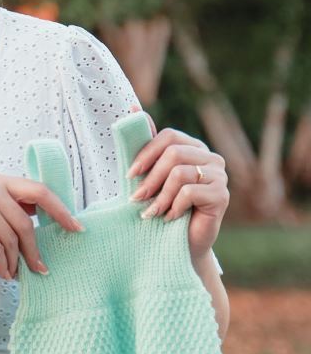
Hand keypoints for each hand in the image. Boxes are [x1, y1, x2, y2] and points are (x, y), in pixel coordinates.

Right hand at [0, 173, 85, 280]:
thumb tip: (42, 213)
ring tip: (14, 272)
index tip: (76, 228)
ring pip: (13, 241)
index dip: (61, 210)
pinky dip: (4, 266)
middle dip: (36, 250)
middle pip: (26, 224)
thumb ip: (7, 204)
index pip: (39, 191)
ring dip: (16, 261)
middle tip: (41, 268)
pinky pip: (0, 252)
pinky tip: (3, 273)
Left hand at [125, 117, 227, 261]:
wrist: (183, 244)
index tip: (130, 173)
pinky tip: (170, 218)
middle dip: (150, 177)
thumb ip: (147, 146)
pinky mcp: (222, 195)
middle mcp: (210, 157)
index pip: (169, 136)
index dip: (147, 152)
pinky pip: (189, 192)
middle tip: (136, 197)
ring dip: (160, 196)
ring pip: (180, 173)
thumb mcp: (153, 176)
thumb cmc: (165, 207)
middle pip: (174, 153)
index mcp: (194, 147)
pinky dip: (174, 206)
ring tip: (151, 212)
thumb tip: (133, 109)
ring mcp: (220, 175)